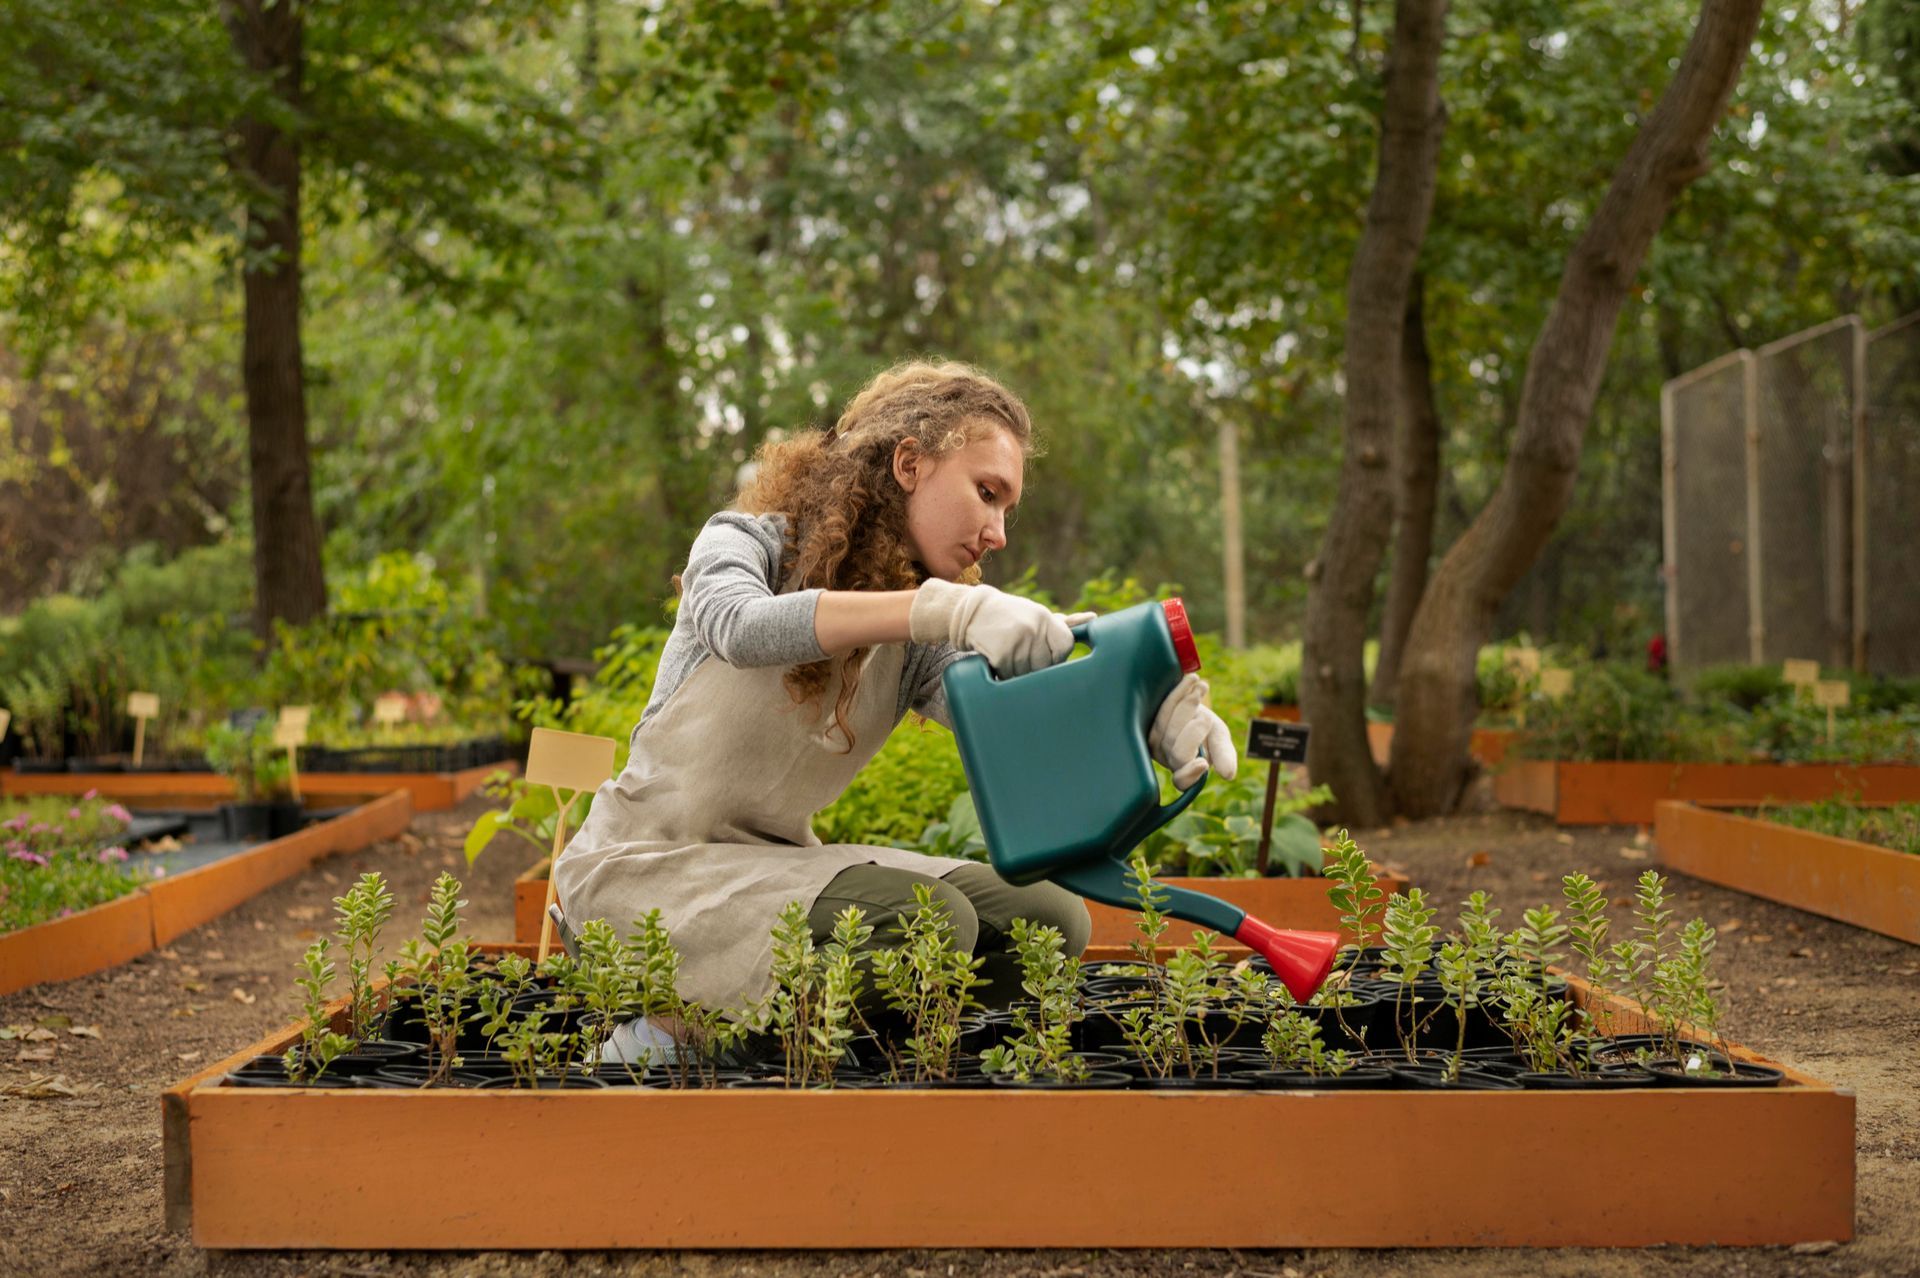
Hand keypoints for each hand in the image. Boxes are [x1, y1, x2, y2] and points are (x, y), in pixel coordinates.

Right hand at [910, 580, 1076, 675]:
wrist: (972, 612)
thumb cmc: (1009, 616)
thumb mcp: (1036, 614)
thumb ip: (1065, 622)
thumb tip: (1093, 619)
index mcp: (1045, 618)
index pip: (1066, 646)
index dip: (1056, 654)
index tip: (1044, 652)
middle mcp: (1034, 628)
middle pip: (1046, 665)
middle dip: (1034, 665)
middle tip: (1020, 652)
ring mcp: (1017, 641)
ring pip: (1027, 674)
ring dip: (1017, 671)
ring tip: (1007, 653)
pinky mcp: (1001, 653)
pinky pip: (1009, 677)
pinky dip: (1002, 674)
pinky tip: (996, 658)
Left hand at [1150, 673, 1236, 787]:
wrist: (1191, 702)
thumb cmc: (1207, 727)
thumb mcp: (1219, 739)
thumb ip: (1224, 754)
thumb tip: (1229, 775)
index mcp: (1186, 769)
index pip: (1183, 781)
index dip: (1190, 774)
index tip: (1203, 764)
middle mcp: (1167, 758)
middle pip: (1177, 750)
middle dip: (1194, 732)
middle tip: (1207, 717)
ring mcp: (1154, 740)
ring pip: (1167, 726)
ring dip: (1188, 705)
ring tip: (1203, 688)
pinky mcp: (1146, 721)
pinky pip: (1161, 707)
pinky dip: (1178, 692)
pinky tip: (1191, 680)